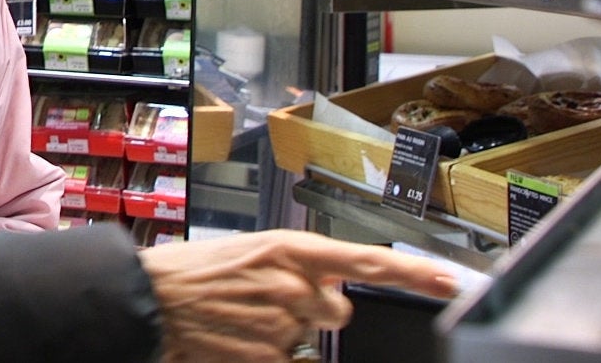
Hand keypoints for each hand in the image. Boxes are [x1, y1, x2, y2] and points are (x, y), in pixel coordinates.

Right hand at [137, 229, 457, 362]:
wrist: (149, 301)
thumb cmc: (192, 273)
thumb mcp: (248, 251)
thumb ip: (294, 266)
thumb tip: (331, 288)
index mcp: (288, 247)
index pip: (367, 259)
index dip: (415, 272)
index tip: (451, 281)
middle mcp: (293, 285)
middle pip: (339, 310)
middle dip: (317, 310)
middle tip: (275, 302)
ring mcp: (283, 326)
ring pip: (312, 339)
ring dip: (289, 333)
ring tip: (244, 319)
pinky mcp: (269, 360)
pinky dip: (271, 356)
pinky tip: (240, 341)